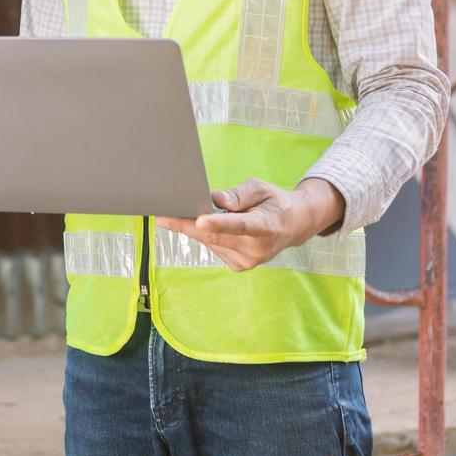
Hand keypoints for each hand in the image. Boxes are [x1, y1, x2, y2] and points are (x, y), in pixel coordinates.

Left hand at [154, 178, 344, 272]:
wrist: (293, 226)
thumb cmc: (274, 203)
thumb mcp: (260, 188)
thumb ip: (238, 194)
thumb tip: (214, 199)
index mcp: (265, 226)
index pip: (238, 225)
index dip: (218, 223)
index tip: (199, 220)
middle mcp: (256, 249)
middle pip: (214, 236)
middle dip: (185, 224)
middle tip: (162, 215)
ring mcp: (247, 261)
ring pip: (210, 241)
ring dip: (198, 227)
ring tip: (204, 213)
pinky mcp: (238, 266)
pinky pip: (213, 247)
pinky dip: (208, 234)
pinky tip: (213, 225)